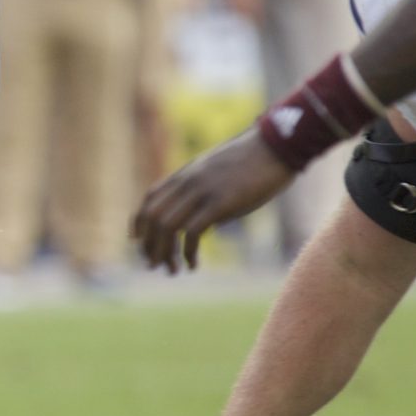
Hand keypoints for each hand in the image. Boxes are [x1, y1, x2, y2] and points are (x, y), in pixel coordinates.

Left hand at [133, 127, 293, 271]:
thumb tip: (203, 221)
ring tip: (172, 270)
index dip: (139, 223)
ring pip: (166, 227)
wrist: (278, 146)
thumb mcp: (218, 174)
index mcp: (185, 174)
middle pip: (152, 217)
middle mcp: (187, 182)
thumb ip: (203, 193)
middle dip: (149, 245)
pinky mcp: (220, 203)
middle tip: (155, 265)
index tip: (138, 241)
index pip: (150, 199)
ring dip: (164, 253)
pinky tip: (193, 264)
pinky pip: (191, 232)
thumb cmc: (255, 161)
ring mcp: (201, 191)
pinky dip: (187, 252)